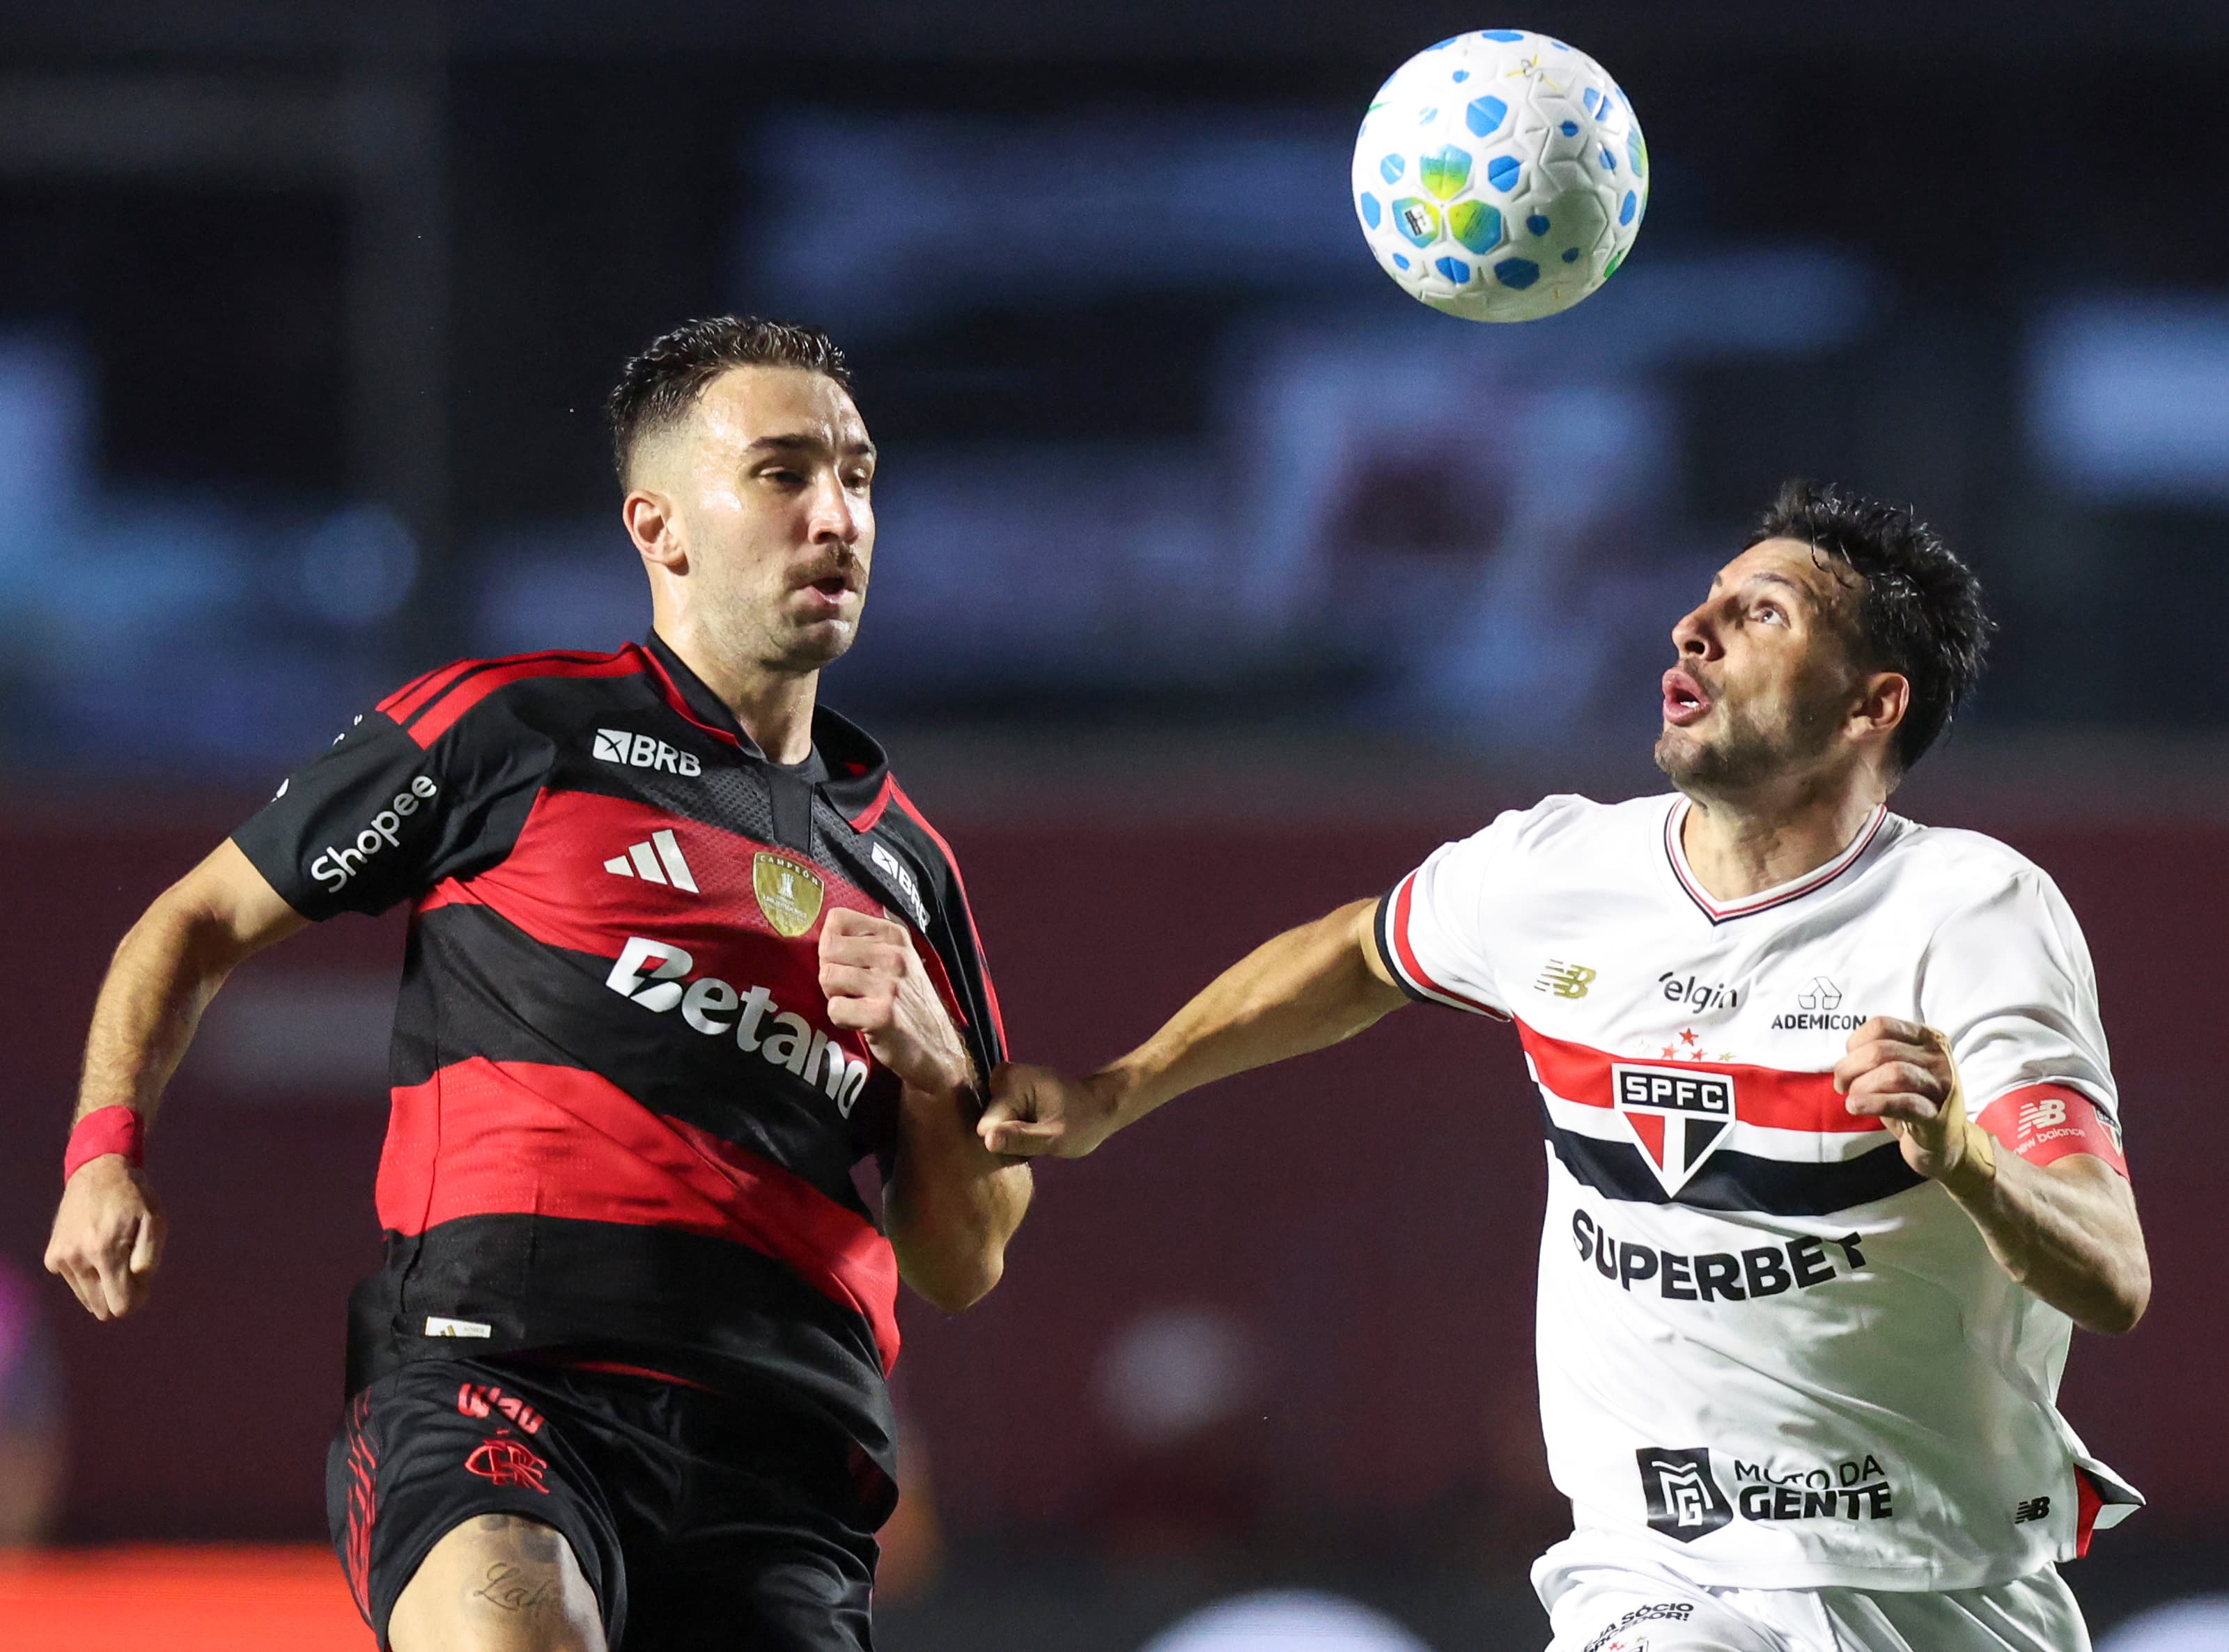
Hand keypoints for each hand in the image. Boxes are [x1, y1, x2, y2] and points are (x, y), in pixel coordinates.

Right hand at [45, 1155, 166, 1319]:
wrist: (98, 1172)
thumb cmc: (134, 1198)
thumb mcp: (155, 1221)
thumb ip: (150, 1256)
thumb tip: (138, 1282)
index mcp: (104, 1251)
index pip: (120, 1305)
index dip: (136, 1300)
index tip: (143, 1283)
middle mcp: (77, 1258)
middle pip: (100, 1308)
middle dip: (120, 1296)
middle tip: (132, 1271)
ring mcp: (60, 1259)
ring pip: (86, 1298)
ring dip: (103, 1285)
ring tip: (115, 1255)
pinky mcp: (51, 1257)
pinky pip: (74, 1282)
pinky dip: (88, 1273)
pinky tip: (96, 1248)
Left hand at [819, 908, 970, 1095]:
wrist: (936, 1047)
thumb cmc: (909, 1002)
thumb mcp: (899, 959)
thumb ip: (867, 941)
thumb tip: (825, 933)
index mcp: (894, 935)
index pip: (838, 919)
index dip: (831, 942)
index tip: (845, 961)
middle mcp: (893, 954)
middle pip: (827, 948)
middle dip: (830, 970)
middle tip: (849, 988)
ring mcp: (888, 984)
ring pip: (827, 977)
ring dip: (835, 996)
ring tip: (857, 1003)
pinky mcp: (880, 1014)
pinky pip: (834, 1009)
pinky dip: (841, 1019)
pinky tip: (860, 1021)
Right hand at [976, 1063, 1123, 1158]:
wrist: (1099, 1105)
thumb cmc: (1083, 1121)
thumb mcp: (1055, 1137)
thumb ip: (1021, 1138)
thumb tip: (987, 1140)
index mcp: (1010, 1081)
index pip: (988, 1127)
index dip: (1008, 1142)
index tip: (1033, 1141)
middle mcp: (1000, 1076)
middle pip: (988, 1124)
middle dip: (1009, 1137)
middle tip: (1038, 1137)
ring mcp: (1001, 1082)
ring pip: (992, 1125)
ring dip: (1012, 1136)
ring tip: (1037, 1133)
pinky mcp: (1004, 1091)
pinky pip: (998, 1120)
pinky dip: (1014, 1130)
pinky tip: (1032, 1129)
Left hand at [1833, 1016, 1990, 1185]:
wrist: (1947, 1142)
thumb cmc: (1914, 1100)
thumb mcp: (1898, 1070)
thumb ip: (1878, 1056)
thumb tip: (1846, 1058)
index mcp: (1928, 1038)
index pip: (1882, 1026)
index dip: (1855, 1042)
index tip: (1847, 1062)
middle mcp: (1938, 1057)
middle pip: (1882, 1050)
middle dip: (1850, 1067)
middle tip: (1841, 1084)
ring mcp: (1942, 1086)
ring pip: (1894, 1073)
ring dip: (1861, 1085)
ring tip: (1851, 1098)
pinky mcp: (1938, 1114)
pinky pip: (1903, 1102)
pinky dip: (1873, 1103)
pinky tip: (1856, 1106)